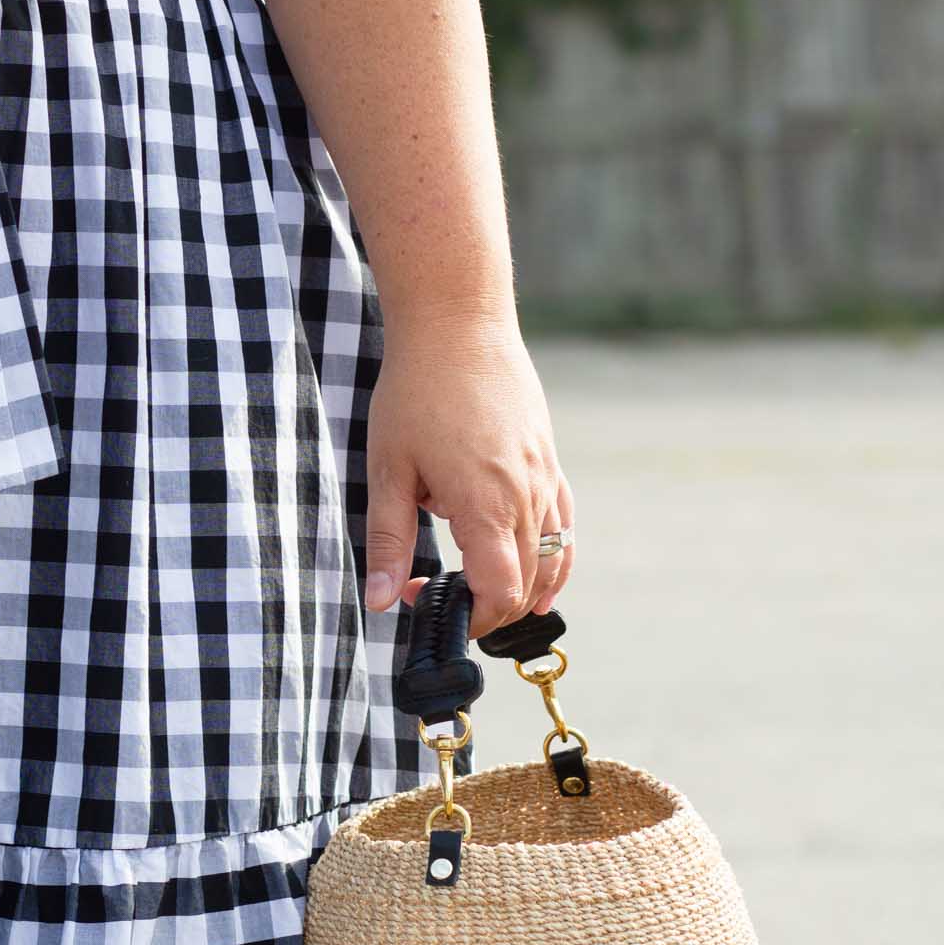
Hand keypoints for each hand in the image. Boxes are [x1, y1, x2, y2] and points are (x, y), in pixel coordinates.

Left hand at [362, 310, 575, 638]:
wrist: (459, 323)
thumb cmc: (416, 391)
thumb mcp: (388, 468)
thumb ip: (389, 541)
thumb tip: (379, 604)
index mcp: (486, 505)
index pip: (499, 593)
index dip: (472, 620)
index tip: (436, 613)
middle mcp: (527, 497)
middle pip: (526, 586)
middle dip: (488, 609)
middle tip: (441, 598)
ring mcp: (546, 478)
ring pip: (551, 559)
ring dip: (522, 588)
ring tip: (482, 594)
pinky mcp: (551, 460)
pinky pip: (564, 525)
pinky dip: (553, 559)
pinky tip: (535, 572)